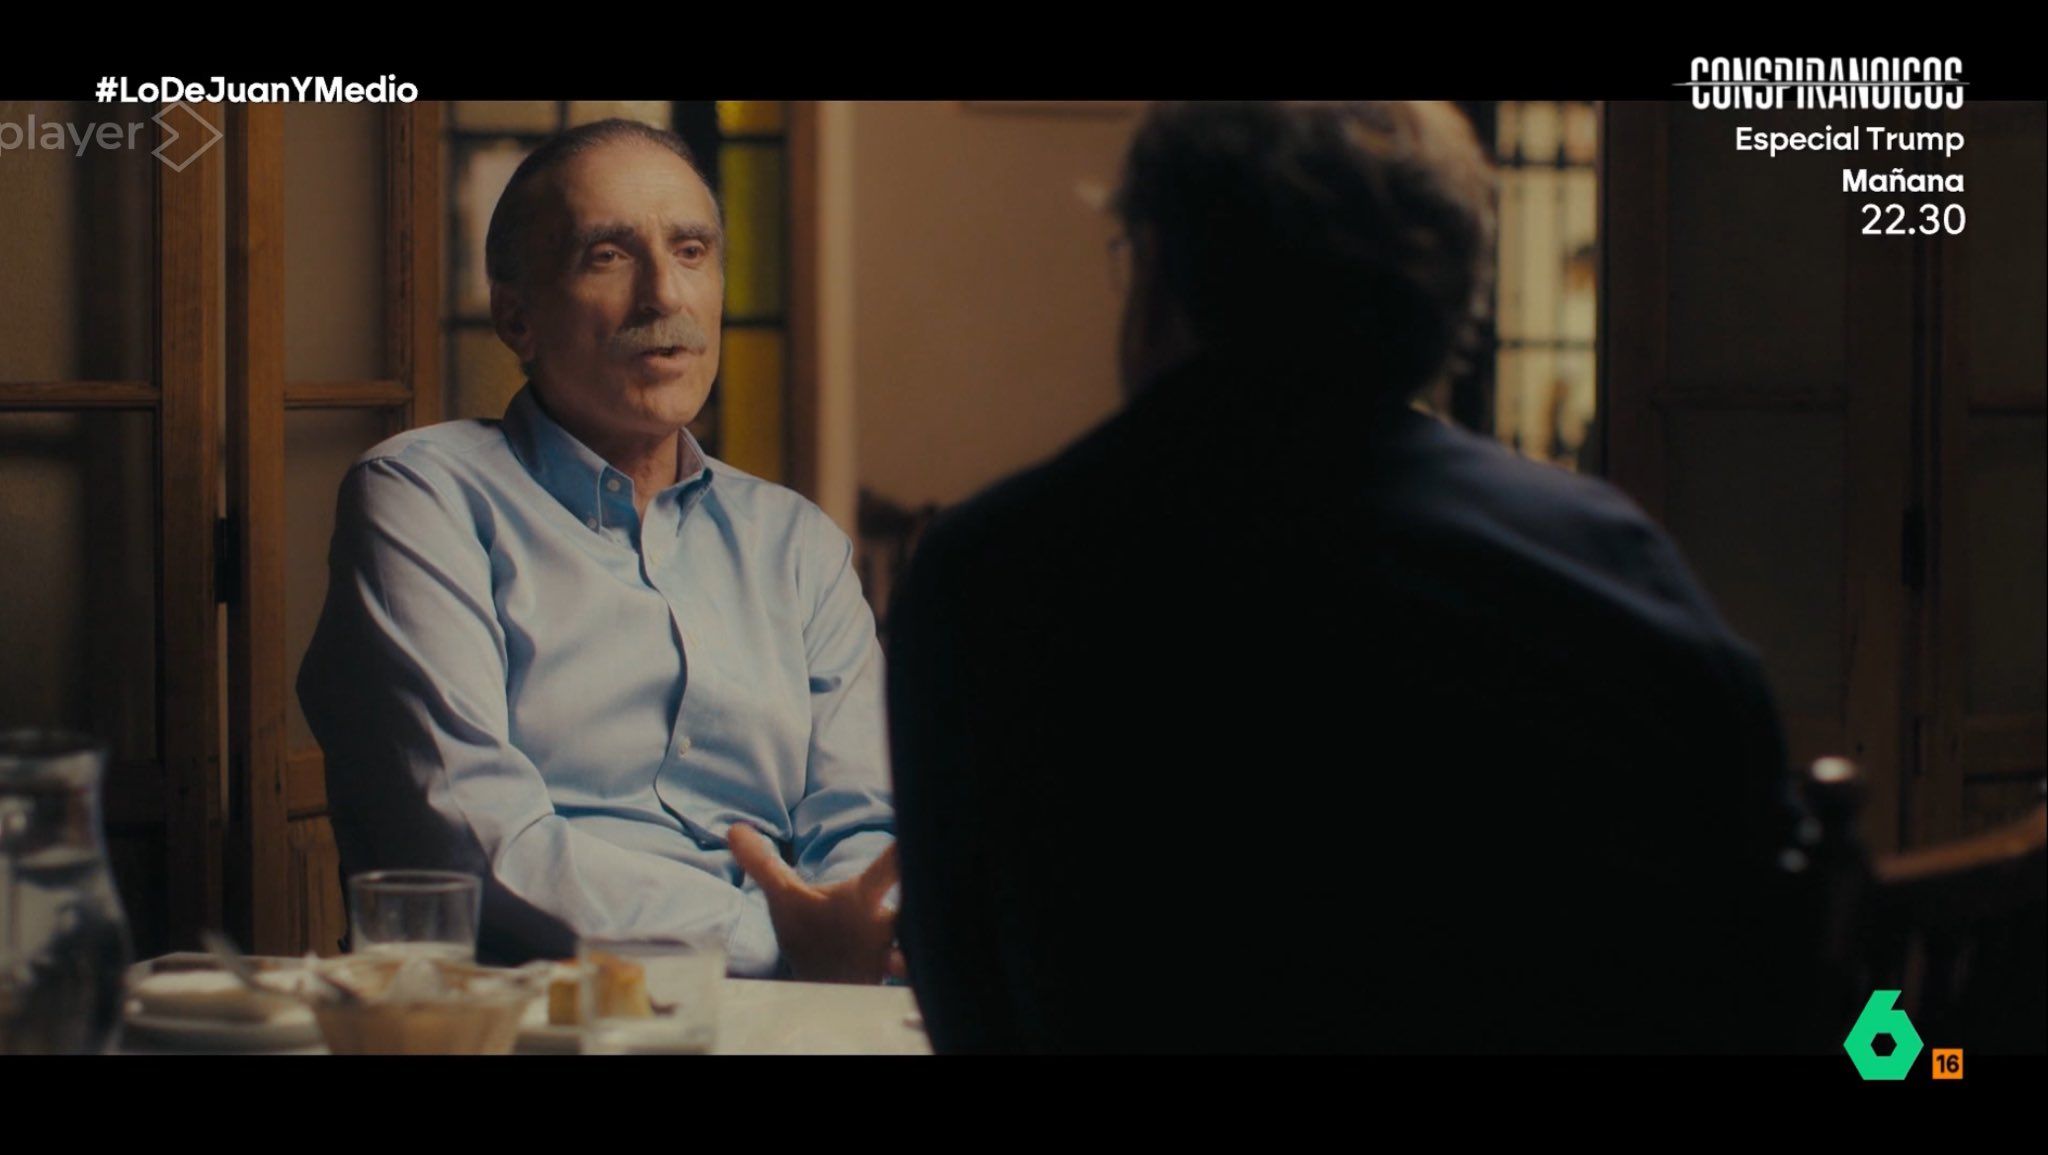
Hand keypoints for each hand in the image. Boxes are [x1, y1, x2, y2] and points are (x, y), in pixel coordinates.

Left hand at [729, 825, 903, 983]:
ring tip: (895, 962)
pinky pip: (903, 987)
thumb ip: (763, 864)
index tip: (914, 837)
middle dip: (919, 903)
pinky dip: (901, 986)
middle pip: (911, 910)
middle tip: (922, 894)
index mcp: (863, 897)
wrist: (823, 980)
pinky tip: (891, 982)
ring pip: (911, 952)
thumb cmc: (812, 930)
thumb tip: (733, 828)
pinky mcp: (884, 986)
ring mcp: (888, 956)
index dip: (901, 855)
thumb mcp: (785, 899)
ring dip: (905, 958)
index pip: (885, 870)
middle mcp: (883, 924)